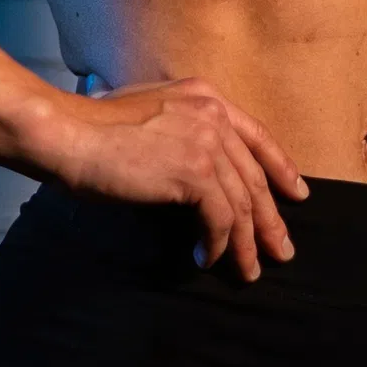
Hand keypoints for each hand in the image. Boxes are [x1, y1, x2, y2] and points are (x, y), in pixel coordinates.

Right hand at [56, 76, 308, 281]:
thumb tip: (191, 171)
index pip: (257, 136)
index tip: (296, 193)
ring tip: (248, 270)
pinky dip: (216, 245)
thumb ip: (178, 128)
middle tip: (281, 249)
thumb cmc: (92, 126)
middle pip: (254, 175)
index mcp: (205, 96)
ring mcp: (207, 142)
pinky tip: (205, 259)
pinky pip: (219, 219)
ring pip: (242, 203)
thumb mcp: (148, 112)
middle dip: (270, 217)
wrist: (69, 133)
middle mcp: (213, 115)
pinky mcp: (195, 172)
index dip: (281, 167)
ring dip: (246, 243)